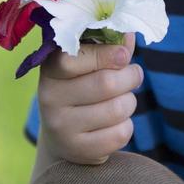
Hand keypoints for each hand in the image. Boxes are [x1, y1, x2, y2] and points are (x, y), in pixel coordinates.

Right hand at [35, 32, 140, 165]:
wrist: (63, 136)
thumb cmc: (81, 88)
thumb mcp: (87, 64)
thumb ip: (107, 47)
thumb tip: (129, 33)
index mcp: (50, 70)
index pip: (74, 59)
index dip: (106, 54)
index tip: (124, 55)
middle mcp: (49, 99)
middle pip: (106, 83)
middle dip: (130, 76)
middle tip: (134, 74)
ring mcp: (62, 127)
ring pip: (118, 108)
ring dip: (130, 101)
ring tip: (122, 100)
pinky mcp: (79, 150)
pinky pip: (121, 133)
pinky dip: (127, 125)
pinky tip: (115, 123)